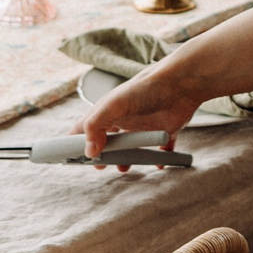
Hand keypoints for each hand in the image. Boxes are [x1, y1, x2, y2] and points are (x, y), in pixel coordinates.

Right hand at [79, 65, 202, 164]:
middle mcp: (124, 120)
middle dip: (102, 155)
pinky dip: (159, 157)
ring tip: (123, 167)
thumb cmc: (146, 89)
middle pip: (107, 141)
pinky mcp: (163, 132)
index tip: (72, 159)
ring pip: (130, 147)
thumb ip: (96, 125)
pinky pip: (160, 150)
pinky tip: (158, 162)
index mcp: (108, 112)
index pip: (85, 129)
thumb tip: (89, 152)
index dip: (76, 143)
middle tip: (101, 166)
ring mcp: (143, 127)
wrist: (181, 84)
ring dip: (127, 159)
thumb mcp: (114, 104)